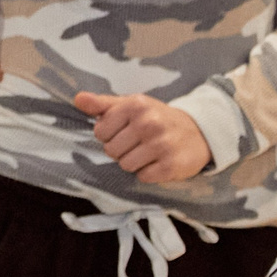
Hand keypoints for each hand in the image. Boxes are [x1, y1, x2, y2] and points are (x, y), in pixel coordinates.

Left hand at [74, 91, 211, 182]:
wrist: (199, 132)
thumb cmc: (156, 118)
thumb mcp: (131, 105)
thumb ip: (102, 104)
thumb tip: (78, 99)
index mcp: (135, 105)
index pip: (100, 132)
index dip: (110, 135)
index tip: (125, 131)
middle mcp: (149, 123)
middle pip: (111, 150)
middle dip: (121, 150)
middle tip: (139, 143)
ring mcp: (161, 144)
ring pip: (125, 165)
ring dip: (134, 162)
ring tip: (148, 152)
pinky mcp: (171, 165)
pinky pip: (143, 176)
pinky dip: (148, 172)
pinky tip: (159, 161)